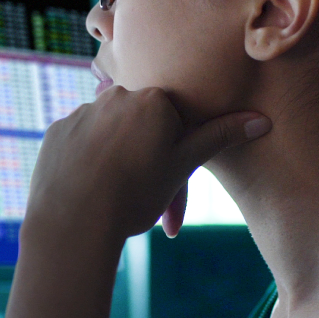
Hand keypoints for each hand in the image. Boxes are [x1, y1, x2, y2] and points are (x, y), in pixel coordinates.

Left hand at [23, 84, 270, 244]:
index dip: (176, 153)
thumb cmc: (135, 194)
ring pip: (110, 135)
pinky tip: (90, 192)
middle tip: (145, 200)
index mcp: (153, 99)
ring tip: (116, 200)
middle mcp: (115, 96)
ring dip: (117, 160)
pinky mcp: (56, 133)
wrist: (73, 221)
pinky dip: (88, 164)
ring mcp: (81, 113)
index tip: (170, 184)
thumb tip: (262, 120)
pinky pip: (80, 144)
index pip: (174, 119)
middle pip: (140, 125)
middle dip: (147, 158)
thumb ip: (219, 137)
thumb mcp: (183, 166)